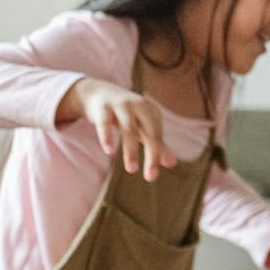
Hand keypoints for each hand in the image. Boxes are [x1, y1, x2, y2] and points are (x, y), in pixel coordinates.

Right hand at [58, 77, 176, 181]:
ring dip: (131, 150)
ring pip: (128, 129)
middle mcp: (139, 106)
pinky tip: (109, 151)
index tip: (152, 176)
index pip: (157, 136)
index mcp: (151, 111)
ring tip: (132, 169)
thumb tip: (172, 164)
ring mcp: (121, 104)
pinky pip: (105, 122)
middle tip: (151, 178)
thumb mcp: (141, 127)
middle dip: (152, 154)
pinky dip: (107, 136)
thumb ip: (156, 144)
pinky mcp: (102, 107)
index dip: (157, 155)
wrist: (97, 92)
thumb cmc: (125, 114)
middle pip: (150, 132)